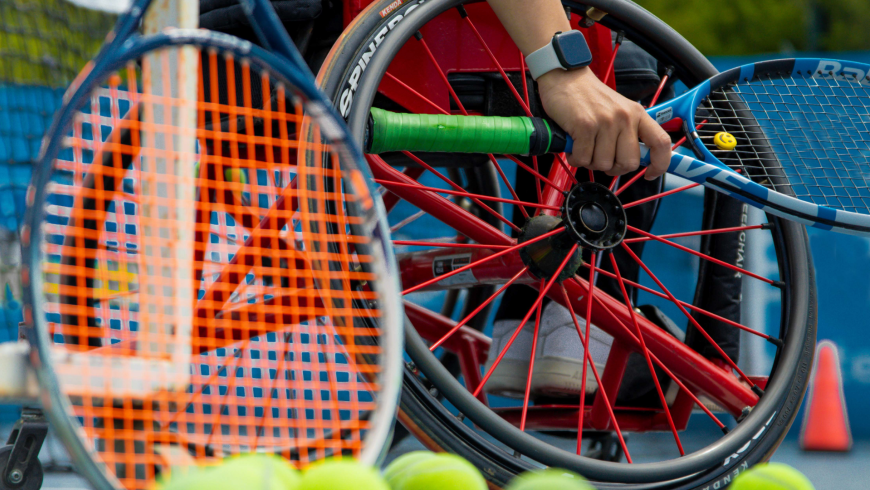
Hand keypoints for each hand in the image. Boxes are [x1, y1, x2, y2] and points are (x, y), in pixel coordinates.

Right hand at [537, 67, 671, 179]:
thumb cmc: (588, 97)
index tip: (649, 174)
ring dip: (590, 162)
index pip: (661, 143)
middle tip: (600, 157)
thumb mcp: (617, 109)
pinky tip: (573, 146)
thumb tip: (630, 162)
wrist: (564, 77)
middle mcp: (625, 118)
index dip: (659, 164)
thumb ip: (628, 132)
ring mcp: (606, 122)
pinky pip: (583, 159)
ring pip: (604, 164)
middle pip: (628, 163)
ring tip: (583, 147)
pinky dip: (575, 158)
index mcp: (637, 114)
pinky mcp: (585, 126)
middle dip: (612, 168)